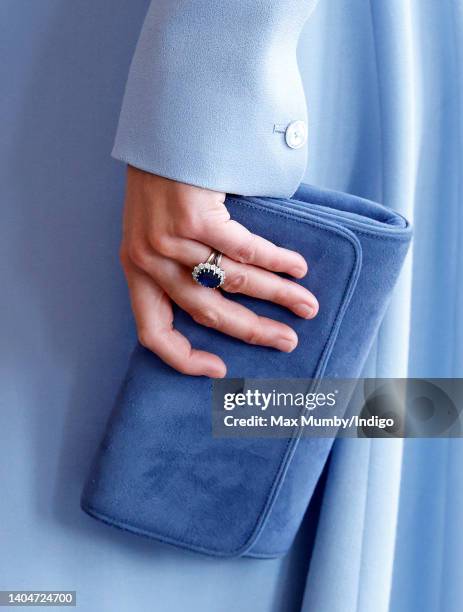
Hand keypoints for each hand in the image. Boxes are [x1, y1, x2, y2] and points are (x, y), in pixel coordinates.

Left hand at [120, 166, 318, 377]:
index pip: (153, 333)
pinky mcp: (195, 216)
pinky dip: (276, 262)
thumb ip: (177, 267)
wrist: (161, 130)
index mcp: (136, 271)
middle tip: (287, 341)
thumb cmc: (163, 183)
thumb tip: (225, 299)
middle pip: (208, 312)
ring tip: (307, 304)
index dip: (185, 359)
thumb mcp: (153, 233)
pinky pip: (246, 250)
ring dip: (277, 295)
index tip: (217, 368)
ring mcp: (170, 240)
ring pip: (233, 282)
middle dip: (254, 330)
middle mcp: (149, 260)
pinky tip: (298, 267)